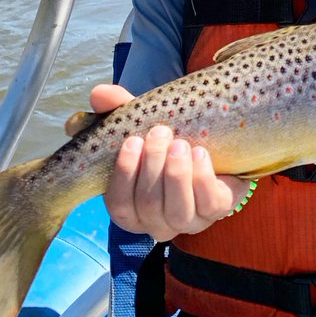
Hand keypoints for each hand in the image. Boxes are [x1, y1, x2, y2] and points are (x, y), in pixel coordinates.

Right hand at [67, 84, 251, 241]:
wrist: (212, 145)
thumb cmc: (166, 141)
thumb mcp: (141, 122)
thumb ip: (118, 108)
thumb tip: (98, 94)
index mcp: (131, 208)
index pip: (119, 205)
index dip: (125, 175)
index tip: (133, 140)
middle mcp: (157, 222)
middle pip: (149, 204)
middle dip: (154, 166)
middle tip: (161, 132)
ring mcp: (188, 221)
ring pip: (177, 211)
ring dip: (177, 174)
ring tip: (180, 144)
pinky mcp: (216, 211)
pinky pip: (209, 204)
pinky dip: (203, 178)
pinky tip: (200, 153)